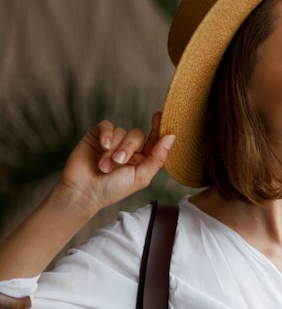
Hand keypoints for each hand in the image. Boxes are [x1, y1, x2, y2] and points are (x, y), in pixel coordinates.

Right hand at [57, 112, 174, 214]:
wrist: (83, 192)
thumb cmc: (113, 189)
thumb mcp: (140, 176)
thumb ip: (158, 157)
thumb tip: (171, 136)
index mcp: (142, 159)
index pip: (154, 140)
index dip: (159, 128)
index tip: (160, 115)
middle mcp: (128, 149)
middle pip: (137, 135)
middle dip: (128, 147)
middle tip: (119, 161)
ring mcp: (112, 142)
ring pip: (122, 131)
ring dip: (113, 149)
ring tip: (104, 166)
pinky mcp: (97, 137)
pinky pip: (107, 126)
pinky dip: (106, 135)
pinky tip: (102, 146)